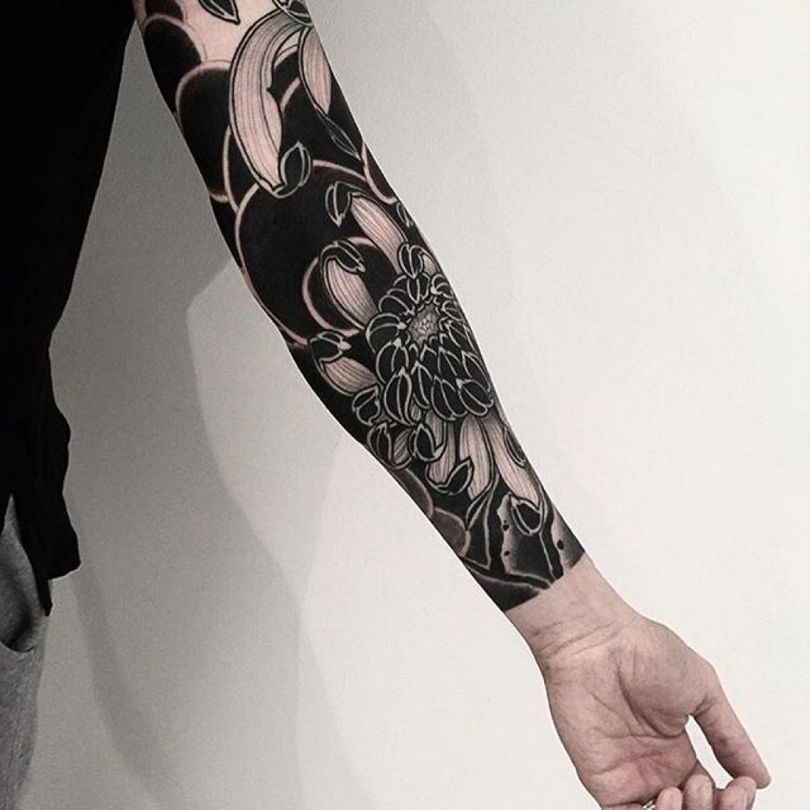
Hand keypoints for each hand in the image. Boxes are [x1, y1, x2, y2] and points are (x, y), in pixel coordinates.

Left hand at [506, 557, 770, 808]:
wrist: (598, 640)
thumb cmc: (643, 650)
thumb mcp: (702, 691)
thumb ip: (728, 736)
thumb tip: (758, 776)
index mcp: (674, 747)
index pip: (710, 794)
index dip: (731, 800)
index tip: (742, 785)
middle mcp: (651, 765)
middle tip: (720, 790)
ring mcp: (627, 774)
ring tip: (690, 786)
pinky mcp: (601, 778)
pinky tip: (670, 798)